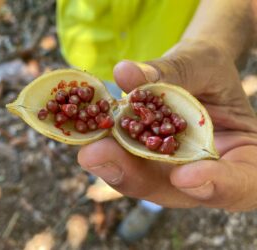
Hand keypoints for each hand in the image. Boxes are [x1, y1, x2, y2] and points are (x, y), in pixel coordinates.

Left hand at [78, 40, 256, 210]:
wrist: (193, 73)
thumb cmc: (208, 68)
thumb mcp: (200, 63)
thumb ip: (170, 72)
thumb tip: (126, 73)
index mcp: (244, 156)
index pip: (243, 184)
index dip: (216, 187)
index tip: (184, 176)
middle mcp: (206, 172)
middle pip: (179, 192)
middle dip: (139, 178)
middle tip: (101, 158)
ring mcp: (173, 170)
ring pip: (145, 181)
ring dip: (116, 167)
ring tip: (90, 150)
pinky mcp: (146, 161)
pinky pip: (128, 162)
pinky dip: (109, 152)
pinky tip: (89, 138)